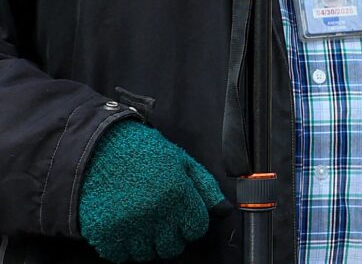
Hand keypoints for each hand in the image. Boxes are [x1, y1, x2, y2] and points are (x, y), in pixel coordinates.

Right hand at [77, 120, 225, 263]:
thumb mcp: (182, 162)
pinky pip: (120, 256)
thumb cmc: (143, 153)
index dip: (192, 224)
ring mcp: (128, 225)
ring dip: (148, 244)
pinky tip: (126, 229)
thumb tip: (224, 211)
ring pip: (147, 255)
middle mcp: (155, 213)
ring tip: (143, 224)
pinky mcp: (104, 233)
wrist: (96, 150)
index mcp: (177, 193)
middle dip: (172, 237)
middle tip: (163, 222)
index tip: (184, 217)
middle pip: (173, 247)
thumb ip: (206, 187)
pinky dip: (124, 248)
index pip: (196, 229)